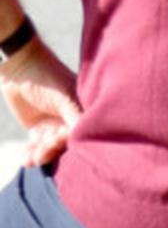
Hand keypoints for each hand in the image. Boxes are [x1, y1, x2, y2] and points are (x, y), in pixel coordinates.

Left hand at [1, 39, 80, 166]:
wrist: (20, 67)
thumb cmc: (47, 78)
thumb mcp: (65, 98)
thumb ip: (76, 117)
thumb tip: (87, 136)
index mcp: (82, 112)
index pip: (80, 133)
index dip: (69, 141)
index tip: (56, 141)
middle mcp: (70, 121)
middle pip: (64, 144)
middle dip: (52, 151)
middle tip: (40, 154)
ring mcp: (53, 125)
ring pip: (49, 147)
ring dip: (39, 155)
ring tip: (29, 160)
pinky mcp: (37, 128)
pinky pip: (35, 145)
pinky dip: (30, 153)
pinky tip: (25, 159)